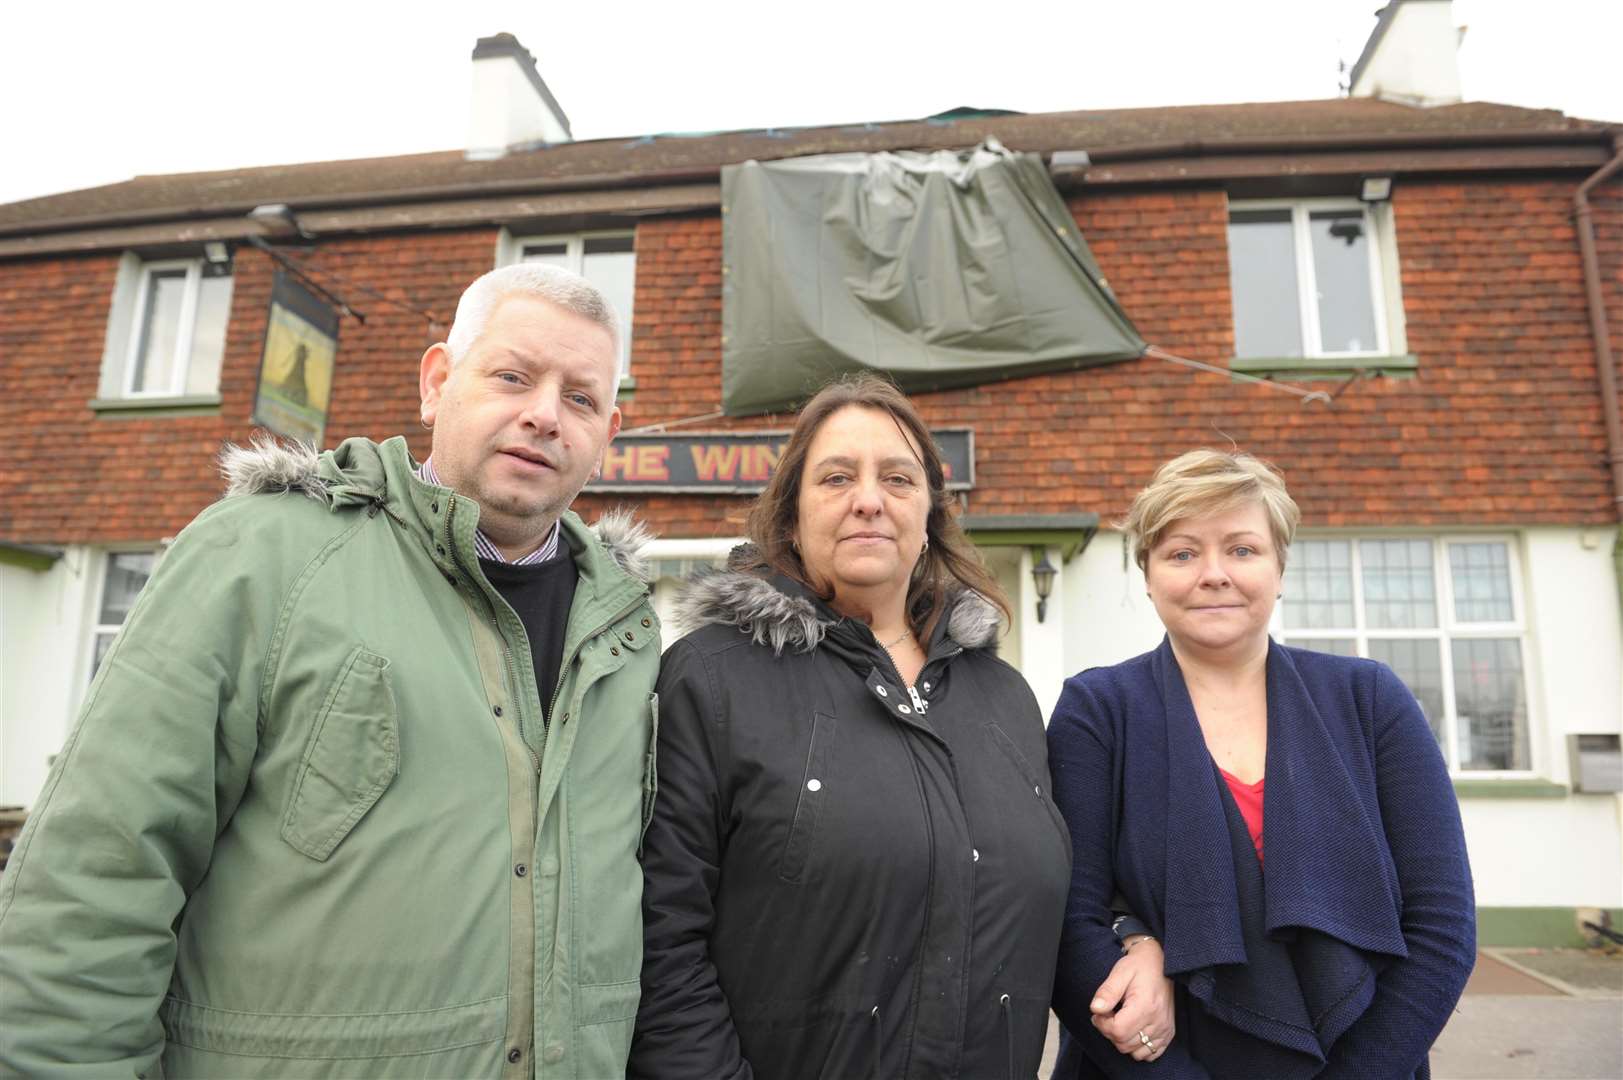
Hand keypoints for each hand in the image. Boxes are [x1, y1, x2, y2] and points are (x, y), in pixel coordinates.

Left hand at [1090, 936, 1174, 1061]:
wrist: (1161, 963)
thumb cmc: (1138, 966)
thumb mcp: (1120, 973)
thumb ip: (1107, 992)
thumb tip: (1095, 1009)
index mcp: (1145, 1006)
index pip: (1118, 1031)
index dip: (1102, 1024)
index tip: (1099, 1012)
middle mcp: (1158, 1021)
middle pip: (1124, 1044)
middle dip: (1110, 1032)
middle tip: (1109, 1014)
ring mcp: (1165, 1029)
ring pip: (1135, 1052)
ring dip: (1123, 1040)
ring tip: (1121, 1020)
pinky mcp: (1168, 1034)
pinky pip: (1150, 1054)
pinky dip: (1138, 1047)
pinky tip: (1133, 1030)